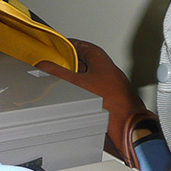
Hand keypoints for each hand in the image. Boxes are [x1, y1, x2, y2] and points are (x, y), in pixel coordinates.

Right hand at [36, 39, 157, 168]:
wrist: (127, 126)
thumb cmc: (112, 103)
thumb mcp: (77, 84)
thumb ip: (57, 73)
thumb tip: (42, 65)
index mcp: (101, 60)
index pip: (80, 45)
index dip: (66, 44)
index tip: (55, 45)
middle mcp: (105, 70)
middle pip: (81, 60)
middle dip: (67, 61)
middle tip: (53, 63)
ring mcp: (106, 84)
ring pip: (85, 75)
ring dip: (72, 77)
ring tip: (58, 79)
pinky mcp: (107, 97)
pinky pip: (88, 88)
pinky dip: (77, 89)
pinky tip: (69, 97)